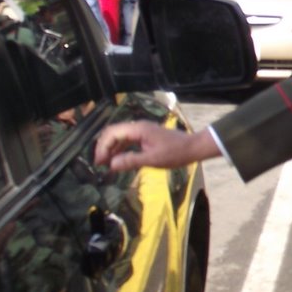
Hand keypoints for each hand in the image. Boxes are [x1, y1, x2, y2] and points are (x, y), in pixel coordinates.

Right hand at [94, 122, 218, 172]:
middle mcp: (137, 127)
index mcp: (138, 129)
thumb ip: (131, 161)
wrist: (192, 148)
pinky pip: (127, 140)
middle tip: (99, 164)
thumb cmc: (175, 153)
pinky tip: (117, 160)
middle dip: (103, 147)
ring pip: (119, 137)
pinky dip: (119, 149)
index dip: (102, 147)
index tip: (99, 162)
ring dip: (110, 149)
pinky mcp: (144, 136)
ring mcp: (141, 131)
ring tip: (105, 164)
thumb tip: (111, 164)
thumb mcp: (153, 160)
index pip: (112, 133)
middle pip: (113, 133)